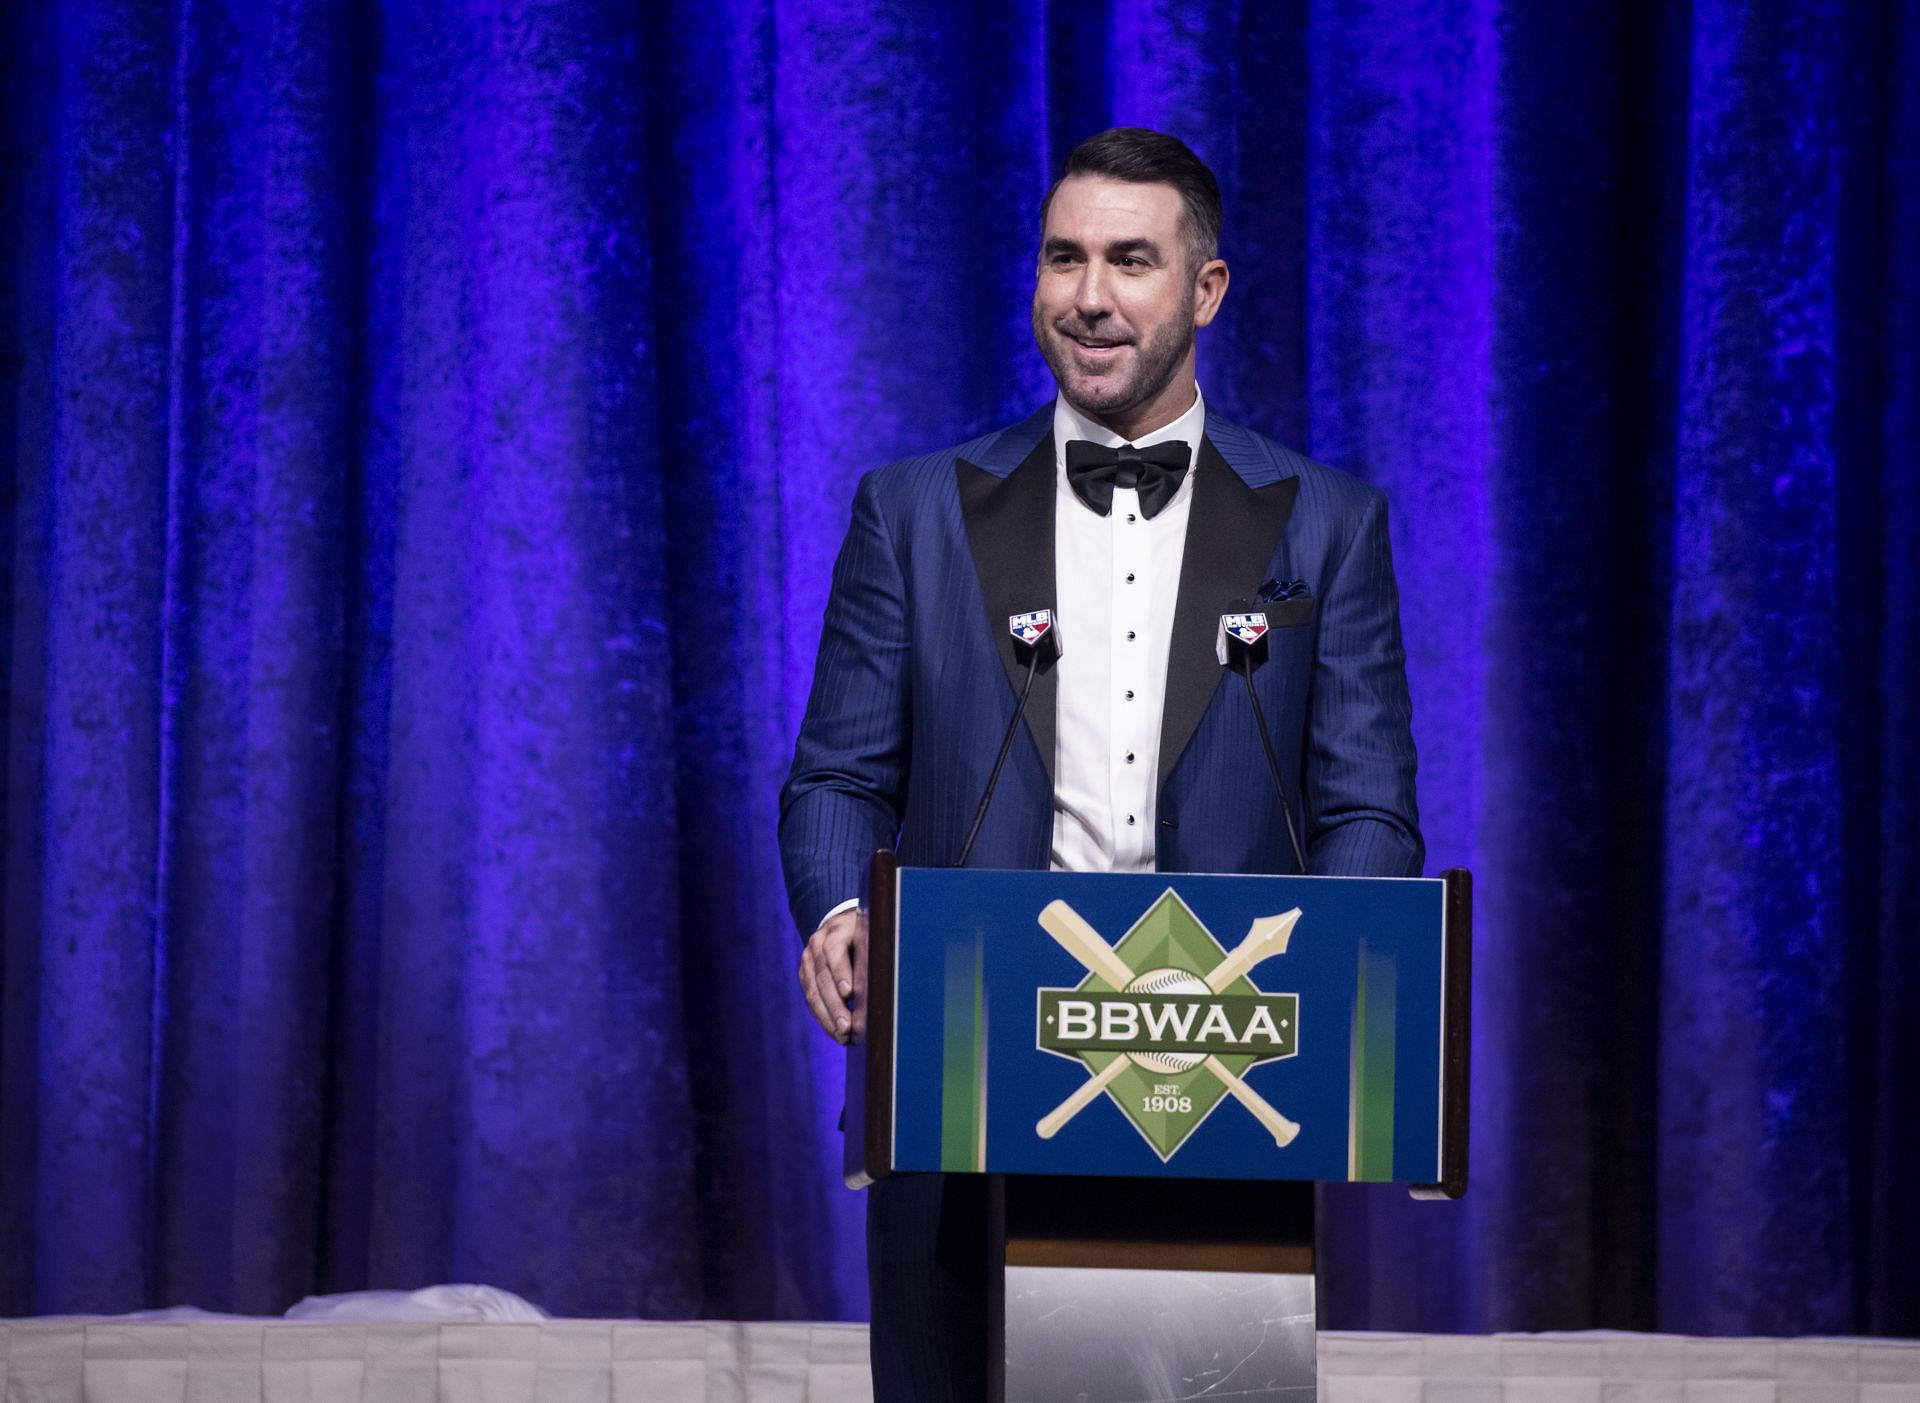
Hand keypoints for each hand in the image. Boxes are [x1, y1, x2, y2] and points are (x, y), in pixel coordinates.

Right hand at [798, 908, 866, 1044]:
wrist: (842, 924)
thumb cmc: (866, 933)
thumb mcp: (872, 934)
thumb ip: (874, 951)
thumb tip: (884, 981)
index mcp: (837, 929)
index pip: (834, 949)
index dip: (841, 971)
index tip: (849, 993)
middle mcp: (818, 943)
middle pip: (823, 976)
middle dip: (835, 1005)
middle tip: (847, 1026)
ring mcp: (808, 960)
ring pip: (813, 991)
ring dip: (828, 1017)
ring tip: (842, 1035)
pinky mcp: (806, 975)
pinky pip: (811, 999)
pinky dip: (823, 1018)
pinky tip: (835, 1032)